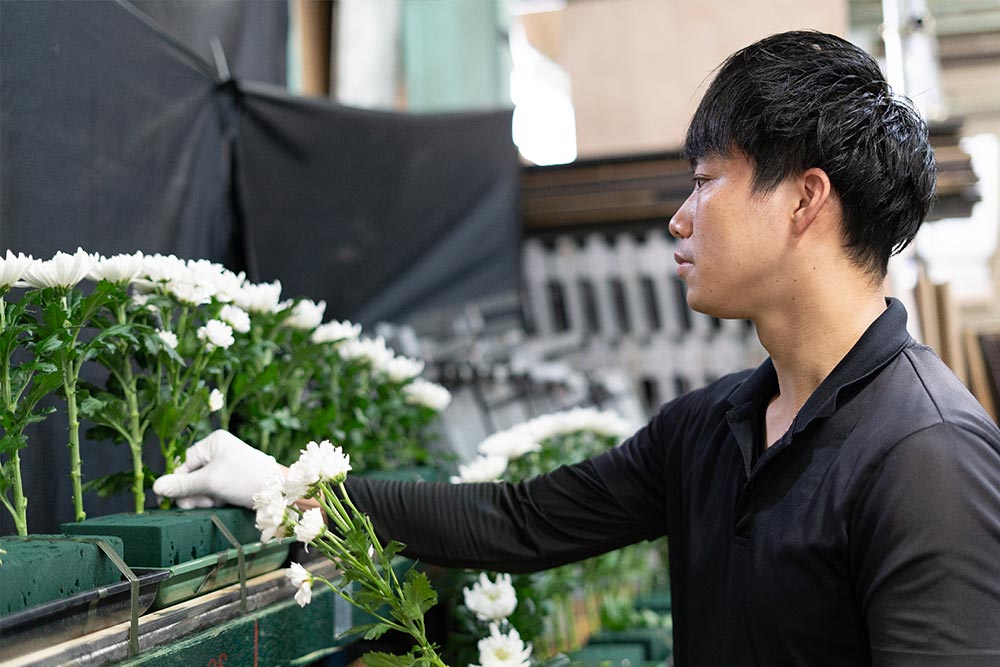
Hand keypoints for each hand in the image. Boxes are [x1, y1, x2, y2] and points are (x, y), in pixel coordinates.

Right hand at [152, 430, 280, 508]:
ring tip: (217, 501)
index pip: (184, 463)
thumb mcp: (210, 481)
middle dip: (195, 492)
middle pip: (192, 475)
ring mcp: (227, 466)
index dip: (179, 482)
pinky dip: (215, 498)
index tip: (176, 501)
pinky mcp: (233, 479)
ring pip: (202, 486)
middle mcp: (219, 451)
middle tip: (205, 502)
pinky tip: (223, 502)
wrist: (279, 492)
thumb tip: (156, 487)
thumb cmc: (246, 479)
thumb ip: (182, 485)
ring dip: (205, 497)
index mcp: (213, 442)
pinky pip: (214, 490)